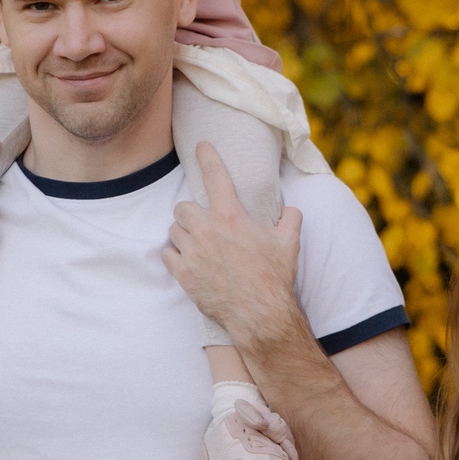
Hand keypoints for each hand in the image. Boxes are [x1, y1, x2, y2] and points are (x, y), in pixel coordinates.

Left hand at [163, 143, 302, 349]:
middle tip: (202, 223)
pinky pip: (167, 254)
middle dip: (191, 213)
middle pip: (182, 207)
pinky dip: (175, 255)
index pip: (215, 177)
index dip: (207, 157)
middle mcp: (208, 230)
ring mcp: (193, 252)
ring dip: (183, 234)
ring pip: (173, 230)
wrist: (260, 314)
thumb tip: (290, 210)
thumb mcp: (289, 243)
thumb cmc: (274, 277)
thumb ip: (290, 219)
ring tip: (196, 244)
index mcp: (232, 217)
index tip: (200, 145)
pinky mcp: (183, 274)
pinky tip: (187, 261)